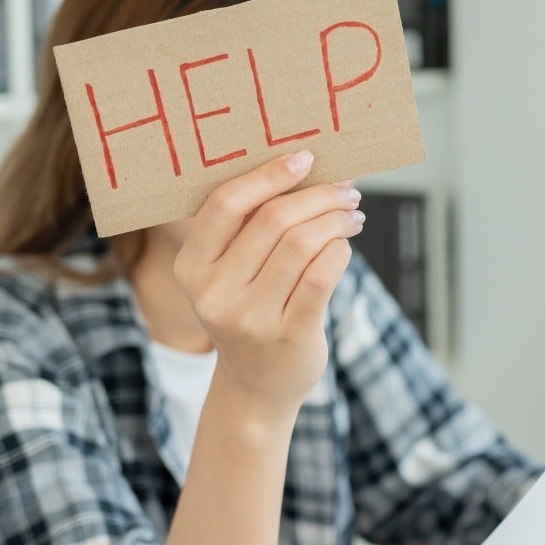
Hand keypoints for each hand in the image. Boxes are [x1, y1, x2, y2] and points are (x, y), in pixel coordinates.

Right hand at [172, 151, 362, 414]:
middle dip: (318, 195)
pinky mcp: (288, 335)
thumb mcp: (229, 274)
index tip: (304, 158)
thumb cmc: (250, 310)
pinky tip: (345, 246)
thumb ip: (248, 228)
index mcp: (192, 267)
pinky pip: (322, 274)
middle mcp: (214, 293)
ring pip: (302, 244)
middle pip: (273, 220)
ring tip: (352, 214)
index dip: (268, 175)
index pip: (225, 205)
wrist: (257, 385)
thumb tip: (306, 166)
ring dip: (336, 220)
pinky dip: (340, 250)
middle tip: (346, 190)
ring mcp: (251, 318)